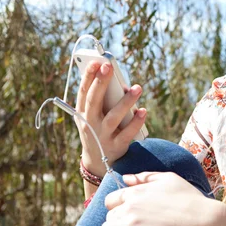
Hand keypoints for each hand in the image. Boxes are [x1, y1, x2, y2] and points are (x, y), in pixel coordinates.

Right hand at [77, 61, 146, 176]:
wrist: (98, 162)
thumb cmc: (98, 130)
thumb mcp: (92, 116)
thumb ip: (100, 100)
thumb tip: (117, 81)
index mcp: (82, 114)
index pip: (83, 92)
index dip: (88, 77)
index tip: (95, 62)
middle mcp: (90, 124)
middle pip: (93, 101)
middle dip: (100, 83)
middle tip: (109, 66)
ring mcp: (103, 136)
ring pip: (113, 117)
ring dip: (125, 102)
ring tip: (137, 88)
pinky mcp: (116, 146)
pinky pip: (127, 133)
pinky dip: (136, 122)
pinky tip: (144, 111)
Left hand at [99, 172, 219, 225]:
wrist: (205, 223)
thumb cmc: (191, 200)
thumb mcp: (169, 179)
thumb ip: (145, 177)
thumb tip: (125, 178)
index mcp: (136, 191)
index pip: (110, 200)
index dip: (117, 208)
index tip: (128, 215)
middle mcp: (130, 206)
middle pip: (108, 216)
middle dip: (116, 222)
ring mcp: (131, 224)